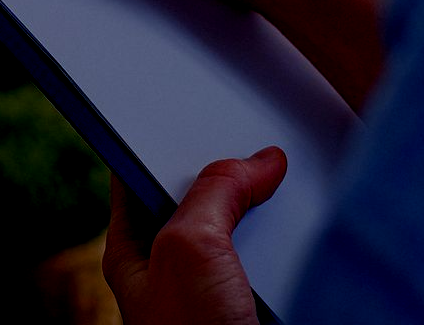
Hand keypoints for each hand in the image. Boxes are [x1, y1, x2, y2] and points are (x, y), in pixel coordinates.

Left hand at [103, 150, 285, 324]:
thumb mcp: (191, 246)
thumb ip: (215, 192)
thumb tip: (257, 163)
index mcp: (130, 249)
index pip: (139, 176)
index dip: (165, 145)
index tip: (194, 119)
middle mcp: (165, 267)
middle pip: (194, 199)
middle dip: (224, 177)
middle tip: (252, 154)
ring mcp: (205, 287)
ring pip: (232, 231)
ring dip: (257, 215)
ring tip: (278, 189)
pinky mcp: (241, 305)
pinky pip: (260, 262)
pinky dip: (278, 249)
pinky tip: (293, 236)